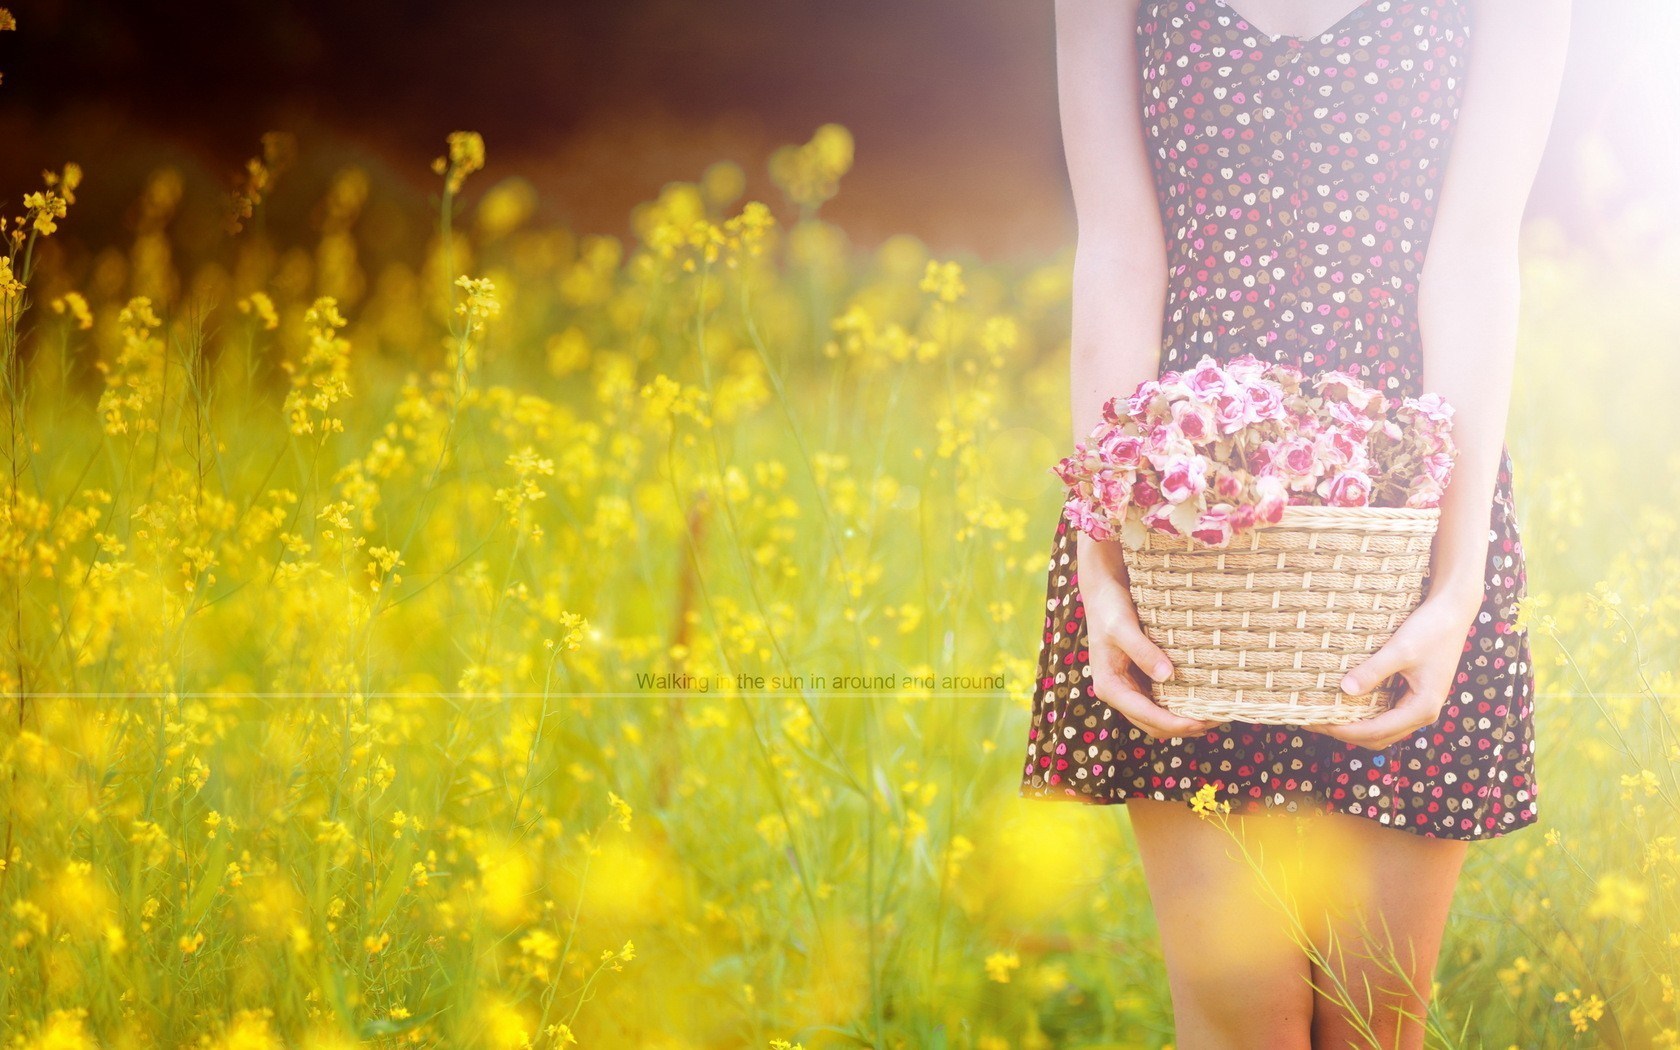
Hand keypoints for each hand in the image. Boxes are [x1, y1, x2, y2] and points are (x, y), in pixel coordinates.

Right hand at [1081, 583, 1220, 740]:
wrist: (1103, 593)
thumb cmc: (1110, 609)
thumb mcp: (1123, 628)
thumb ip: (1143, 652)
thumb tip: (1167, 676)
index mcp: (1110, 687)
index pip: (1146, 716)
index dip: (1175, 723)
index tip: (1202, 721)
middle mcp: (1118, 693)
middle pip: (1153, 724)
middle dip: (1184, 727)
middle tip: (1216, 720)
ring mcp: (1129, 688)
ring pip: (1158, 718)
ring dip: (1183, 721)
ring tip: (1213, 715)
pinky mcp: (1138, 680)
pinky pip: (1160, 702)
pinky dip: (1179, 707)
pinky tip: (1200, 701)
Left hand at [1309, 591, 1482, 750]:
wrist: (1453, 612)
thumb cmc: (1431, 629)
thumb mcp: (1399, 649)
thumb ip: (1373, 671)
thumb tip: (1345, 690)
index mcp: (1423, 708)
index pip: (1377, 731)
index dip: (1345, 730)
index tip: (1317, 722)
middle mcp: (1422, 713)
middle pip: (1379, 737)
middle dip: (1346, 732)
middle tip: (1314, 721)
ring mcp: (1418, 705)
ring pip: (1382, 728)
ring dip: (1354, 725)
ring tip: (1324, 715)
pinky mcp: (1413, 695)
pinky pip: (1385, 713)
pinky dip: (1364, 714)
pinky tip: (1343, 703)